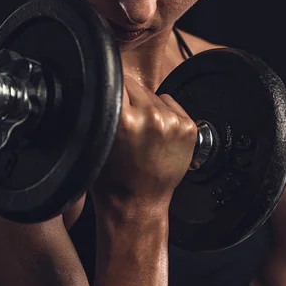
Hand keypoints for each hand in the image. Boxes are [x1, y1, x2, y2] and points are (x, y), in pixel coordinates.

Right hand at [90, 75, 196, 214]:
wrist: (137, 204)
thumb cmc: (113, 178)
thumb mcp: (96, 139)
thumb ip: (102, 109)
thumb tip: (105, 84)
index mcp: (124, 118)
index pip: (116, 81)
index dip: (110, 90)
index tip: (110, 100)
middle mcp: (150, 117)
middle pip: (135, 86)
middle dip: (129, 100)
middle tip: (126, 124)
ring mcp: (172, 122)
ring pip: (154, 95)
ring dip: (147, 107)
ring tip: (141, 133)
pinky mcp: (188, 127)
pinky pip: (171, 103)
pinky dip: (164, 113)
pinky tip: (156, 134)